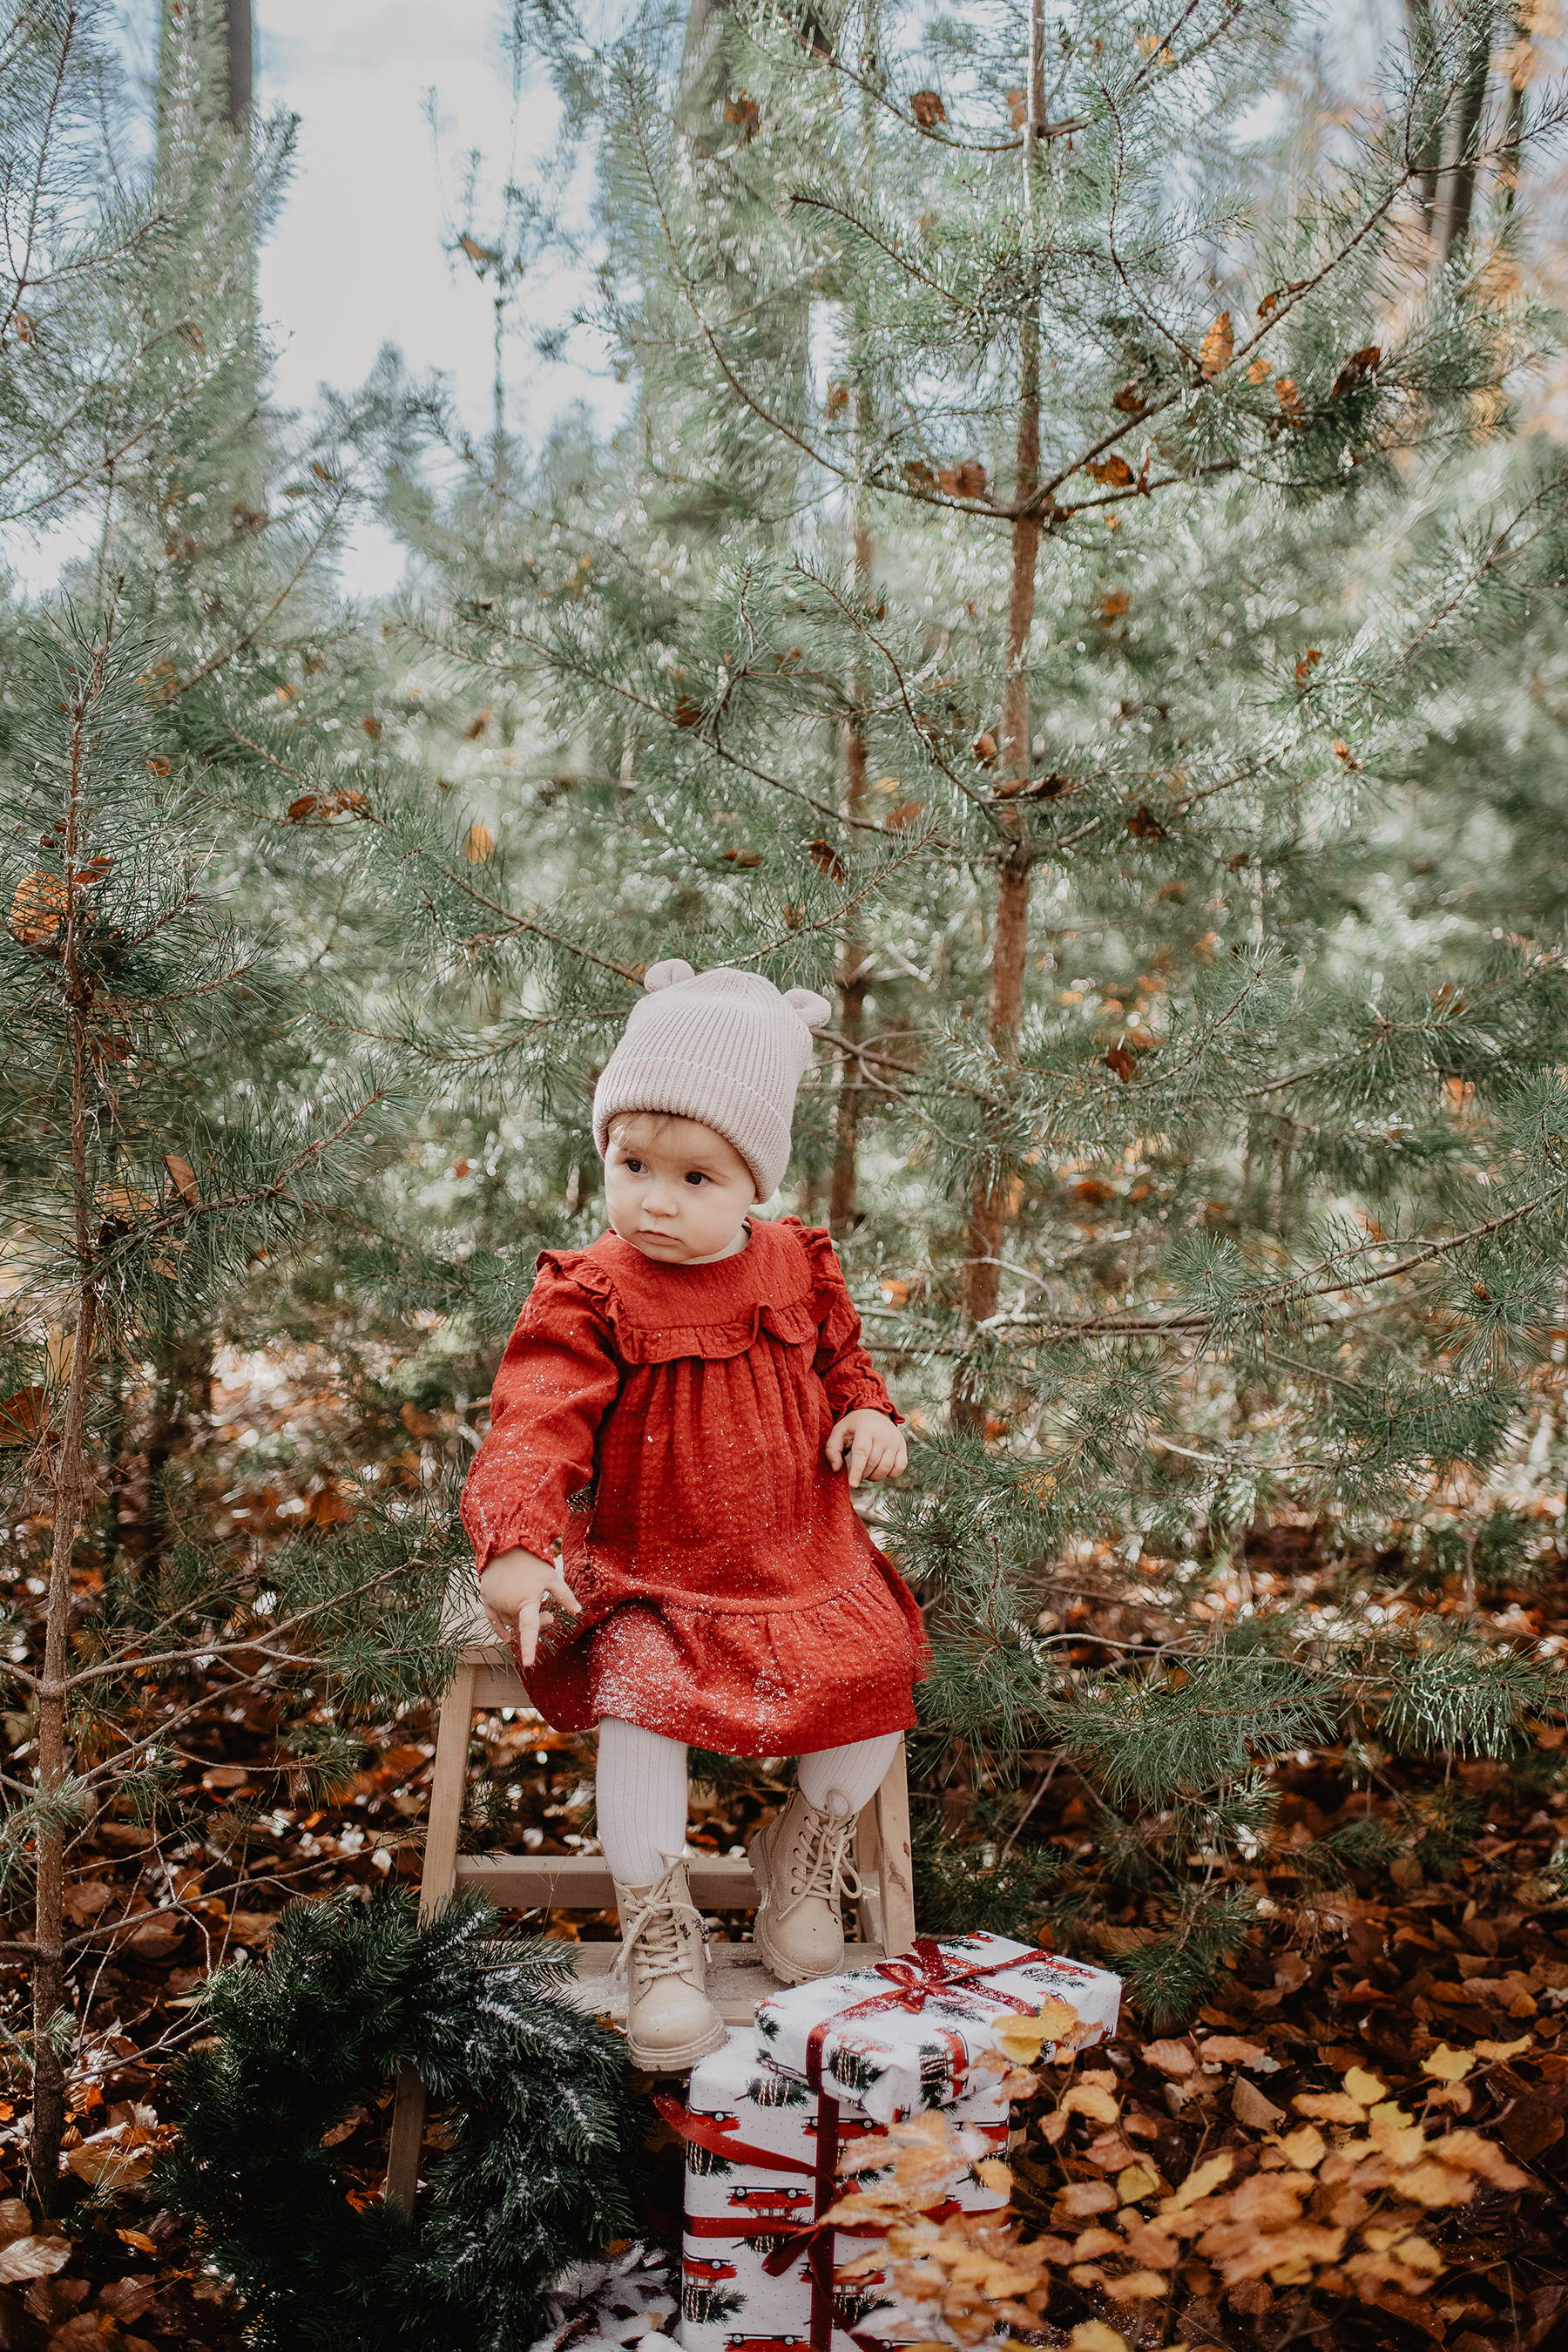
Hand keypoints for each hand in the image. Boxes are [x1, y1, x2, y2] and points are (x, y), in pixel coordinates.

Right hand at [479, 1547, 581, 1666]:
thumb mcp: (552, 1578)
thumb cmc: (531, 1562)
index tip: (528, 1663)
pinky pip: (492, 1621)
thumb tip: (578, 1611)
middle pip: (522, 1625)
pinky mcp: (486, 1599)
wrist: (505, 1545)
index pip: (529, 1628)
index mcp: (526, 1600)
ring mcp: (495, 1602)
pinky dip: (500, 1630)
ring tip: (535, 1610)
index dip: (529, 1647)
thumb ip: (564, 1596)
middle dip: (537, 1623)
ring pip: (509, 1623)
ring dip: (521, 1623)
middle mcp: (508, 1604)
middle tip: (550, 1616)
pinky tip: (507, 1637)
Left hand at [825, 1409, 907, 1488]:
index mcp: (865, 1429)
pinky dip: (890, 1475)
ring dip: (874, 1477)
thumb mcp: (838, 1432)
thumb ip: (832, 1450)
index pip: (861, 1453)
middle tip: (857, 1473)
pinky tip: (881, 1469)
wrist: (874, 1413)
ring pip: (885, 1469)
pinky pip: (899, 1469)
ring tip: (867, 1471)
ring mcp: (895, 1441)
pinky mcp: (902, 1447)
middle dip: (862, 1474)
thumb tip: (837, 1469)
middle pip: (872, 1464)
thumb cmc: (854, 1426)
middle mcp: (883, 1434)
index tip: (853, 1484)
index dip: (857, 1470)